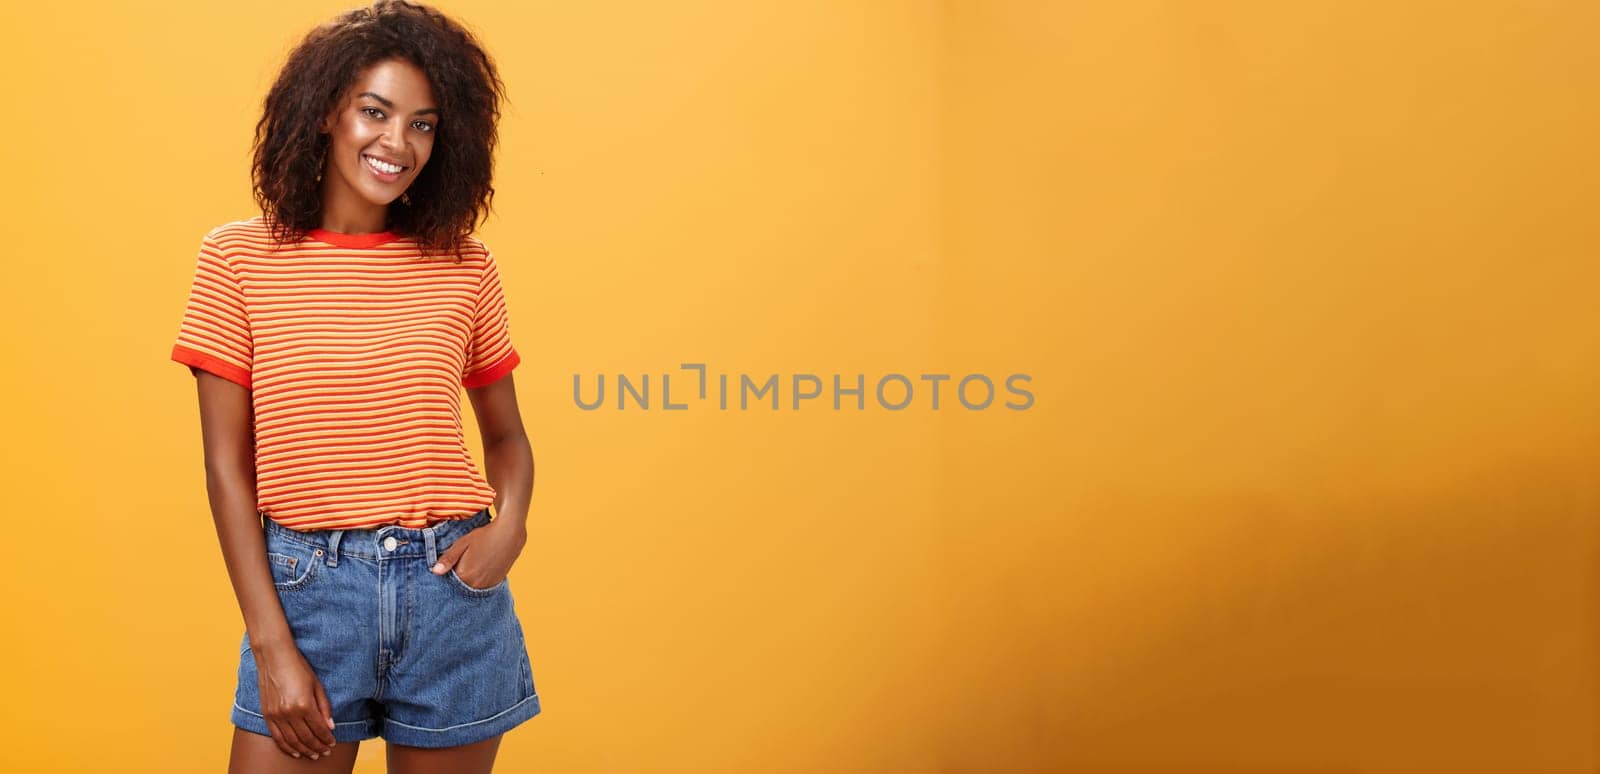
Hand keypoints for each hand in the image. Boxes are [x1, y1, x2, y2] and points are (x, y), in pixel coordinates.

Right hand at [254, 644, 336, 758]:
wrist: (274, 657)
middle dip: (317, 747)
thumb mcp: (317, 685)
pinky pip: (277, 737)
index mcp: (304, 704)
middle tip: (325, 752)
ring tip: (312, 755)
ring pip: (292, 741)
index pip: (319, 729)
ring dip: (303, 750)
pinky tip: (294, 752)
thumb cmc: (298, 668)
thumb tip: (331, 726)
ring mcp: (276, 715)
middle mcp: (289, 713)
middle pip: (306, 738)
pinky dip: (286, 747)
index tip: (332, 744)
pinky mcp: (267, 715)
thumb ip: (324, 707)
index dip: (326, 739)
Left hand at [431, 517, 526, 588]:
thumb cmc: (484, 536)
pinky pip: (482, 586)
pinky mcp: (496, 583)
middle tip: (463, 561)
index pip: (448, 581)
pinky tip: (481, 567)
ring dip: (468, 580)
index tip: (450, 564)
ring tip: (473, 563)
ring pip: (471, 587)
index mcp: (464, 575)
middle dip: (457, 578)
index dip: (447, 573)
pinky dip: (478, 580)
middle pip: (459, 587)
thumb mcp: (462, 544)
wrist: (510, 534)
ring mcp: (487, 585)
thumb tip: (435, 571)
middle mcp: (475, 584)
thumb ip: (448, 559)